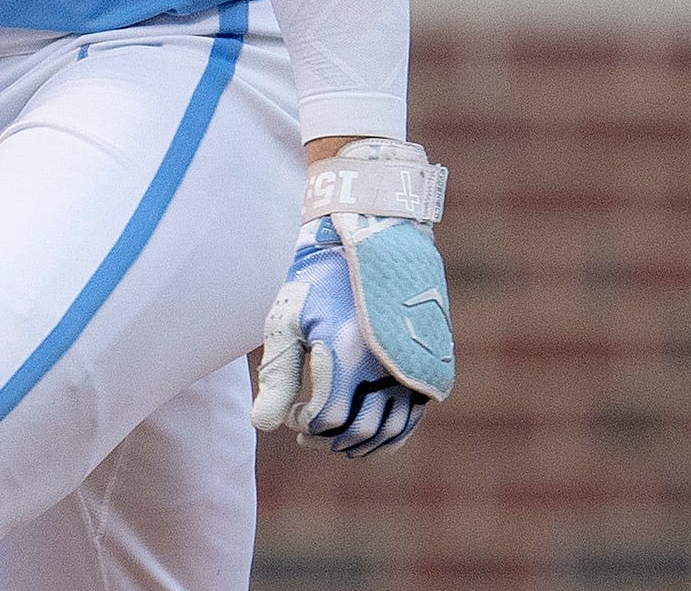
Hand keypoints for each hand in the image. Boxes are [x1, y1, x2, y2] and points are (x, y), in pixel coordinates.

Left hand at [252, 210, 455, 455]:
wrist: (371, 246)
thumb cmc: (318, 281)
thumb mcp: (288, 322)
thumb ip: (278, 376)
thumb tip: (263, 426)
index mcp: (347, 354)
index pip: (326, 418)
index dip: (304, 424)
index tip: (291, 414)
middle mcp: (385, 368)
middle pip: (357, 430)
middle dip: (326, 439)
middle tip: (304, 432)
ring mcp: (412, 371)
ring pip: (388, 431)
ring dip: (357, 443)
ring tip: (330, 437)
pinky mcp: (428, 371)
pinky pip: (410, 419)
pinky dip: (387, 435)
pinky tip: (363, 434)